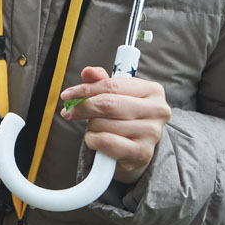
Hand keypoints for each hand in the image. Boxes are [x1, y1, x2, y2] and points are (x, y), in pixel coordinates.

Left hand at [60, 66, 170, 183]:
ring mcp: (152, 133)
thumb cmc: (124, 117)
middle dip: (83, 107)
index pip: (111, 85)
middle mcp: (157, 110)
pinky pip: (105, 142)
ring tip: (96, 128)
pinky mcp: (143, 153)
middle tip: (70, 112)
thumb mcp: (115, 95)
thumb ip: (101, 81)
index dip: (85, 89)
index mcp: (153, 90)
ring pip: (103, 124)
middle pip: (107, 104)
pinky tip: (97, 140)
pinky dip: (93, 140)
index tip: (67, 95)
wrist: (136, 149)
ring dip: (90, 127)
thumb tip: (88, 72)